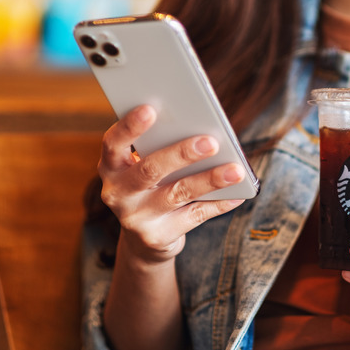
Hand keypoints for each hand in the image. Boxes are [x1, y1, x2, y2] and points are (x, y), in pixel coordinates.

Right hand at [98, 105, 245, 263]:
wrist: (144, 240)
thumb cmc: (151, 188)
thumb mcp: (144, 168)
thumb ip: (161, 149)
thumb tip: (203, 130)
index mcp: (111, 167)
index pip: (113, 143)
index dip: (129, 126)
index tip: (150, 108)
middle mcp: (117, 193)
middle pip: (150, 170)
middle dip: (182, 154)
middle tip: (211, 142)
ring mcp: (136, 218)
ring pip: (177, 193)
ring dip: (210, 180)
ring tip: (236, 170)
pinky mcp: (157, 237)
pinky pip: (194, 216)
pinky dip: (218, 204)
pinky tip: (238, 193)